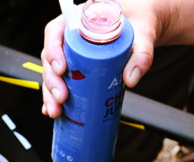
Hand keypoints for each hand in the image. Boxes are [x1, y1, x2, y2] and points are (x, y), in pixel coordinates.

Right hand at [41, 0, 168, 117]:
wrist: (142, 27)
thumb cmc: (139, 22)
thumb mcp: (143, 35)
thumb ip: (141, 55)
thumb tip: (130, 79)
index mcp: (79, 20)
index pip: (56, 31)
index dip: (53, 51)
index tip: (61, 69)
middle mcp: (71, 36)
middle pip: (51, 57)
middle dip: (52, 80)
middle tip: (61, 97)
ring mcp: (72, 53)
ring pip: (52, 72)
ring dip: (50, 93)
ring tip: (56, 110)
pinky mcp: (76, 68)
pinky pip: (61, 82)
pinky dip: (55, 97)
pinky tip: (55, 110)